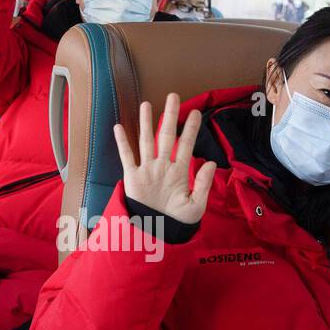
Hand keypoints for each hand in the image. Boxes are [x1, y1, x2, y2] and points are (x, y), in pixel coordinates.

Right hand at [114, 93, 215, 224]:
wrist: (158, 233)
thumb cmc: (179, 221)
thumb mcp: (196, 205)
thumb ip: (203, 184)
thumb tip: (210, 162)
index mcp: (179, 172)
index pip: (186, 145)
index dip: (191, 129)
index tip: (195, 112)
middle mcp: (163, 166)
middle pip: (166, 136)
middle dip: (169, 116)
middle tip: (173, 95)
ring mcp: (147, 170)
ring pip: (146, 141)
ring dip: (146, 123)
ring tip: (147, 104)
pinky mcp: (133, 178)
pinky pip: (127, 157)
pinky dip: (122, 142)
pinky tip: (119, 127)